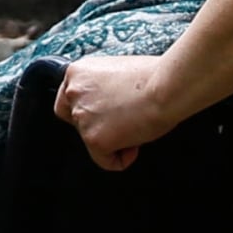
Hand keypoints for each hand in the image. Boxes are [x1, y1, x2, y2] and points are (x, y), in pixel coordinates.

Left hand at [54, 55, 174, 170]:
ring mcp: (81, 117)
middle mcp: (73, 94)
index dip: (89, 111)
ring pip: (92, 142)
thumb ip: (101, 86)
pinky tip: (136, 144)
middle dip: (101, 126)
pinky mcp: (94, 139)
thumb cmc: (153, 77)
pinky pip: (105, 161)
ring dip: (113, 139)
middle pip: (77, 122)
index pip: (66, 101)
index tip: (107, 114)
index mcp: (77, 73)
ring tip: (136, 126)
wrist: (166, 88)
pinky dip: (121, 159)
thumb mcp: (116, 71)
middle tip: (125, 120)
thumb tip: (107, 103)